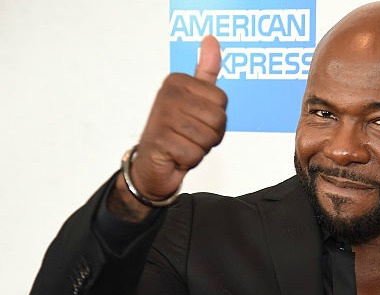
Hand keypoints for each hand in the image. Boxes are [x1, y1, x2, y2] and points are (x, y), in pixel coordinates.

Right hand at [130, 35, 227, 200]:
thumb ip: (205, 71)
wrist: (153, 164)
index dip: (216, 117)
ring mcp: (163, 117)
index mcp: (178, 82)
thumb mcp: (194, 98)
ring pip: (209, 137)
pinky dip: (189, 160)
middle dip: (211, 134)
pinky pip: (195, 154)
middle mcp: (168, 95)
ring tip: (183, 143)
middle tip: (191, 135)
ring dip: (200, 148)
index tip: (197, 119)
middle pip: (218, 119)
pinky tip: (175, 155)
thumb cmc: (176, 132)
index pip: (222, 100)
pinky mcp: (161, 141)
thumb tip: (212, 40)